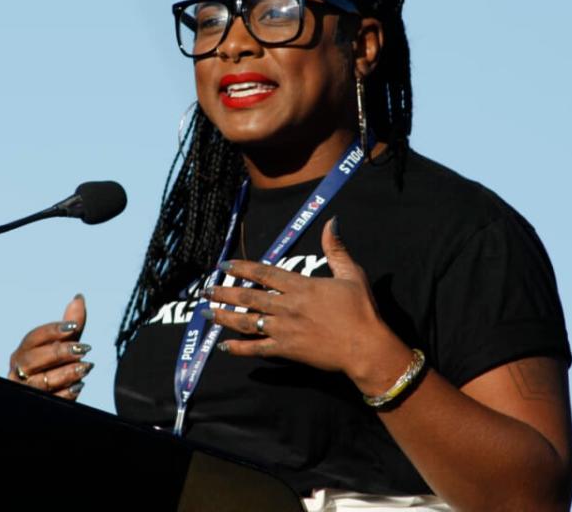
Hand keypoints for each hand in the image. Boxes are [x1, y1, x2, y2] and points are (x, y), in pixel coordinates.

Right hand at [7, 294, 92, 399]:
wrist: (50, 395)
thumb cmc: (54, 367)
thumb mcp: (63, 346)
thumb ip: (71, 326)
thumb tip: (79, 298)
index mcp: (23, 352)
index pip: (33, 338)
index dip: (52, 331)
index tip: (73, 327)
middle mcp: (19, 371)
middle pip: (32, 360)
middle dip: (58, 353)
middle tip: (82, 348)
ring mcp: (25, 389)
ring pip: (40, 382)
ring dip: (64, 373)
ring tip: (85, 367)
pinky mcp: (36, 405)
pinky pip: (50, 400)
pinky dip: (65, 393)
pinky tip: (78, 386)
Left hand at [205, 217, 411, 391]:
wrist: (366, 347)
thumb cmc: (361, 310)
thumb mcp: (351, 273)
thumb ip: (336, 248)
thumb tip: (331, 222)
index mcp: (300, 286)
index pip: (263, 273)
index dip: (241, 267)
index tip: (224, 265)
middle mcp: (287, 306)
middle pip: (248, 296)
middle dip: (224, 292)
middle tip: (205, 289)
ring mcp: (284, 329)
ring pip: (247, 321)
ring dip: (224, 317)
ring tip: (207, 312)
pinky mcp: (287, 350)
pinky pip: (257, 348)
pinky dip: (238, 348)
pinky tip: (223, 346)